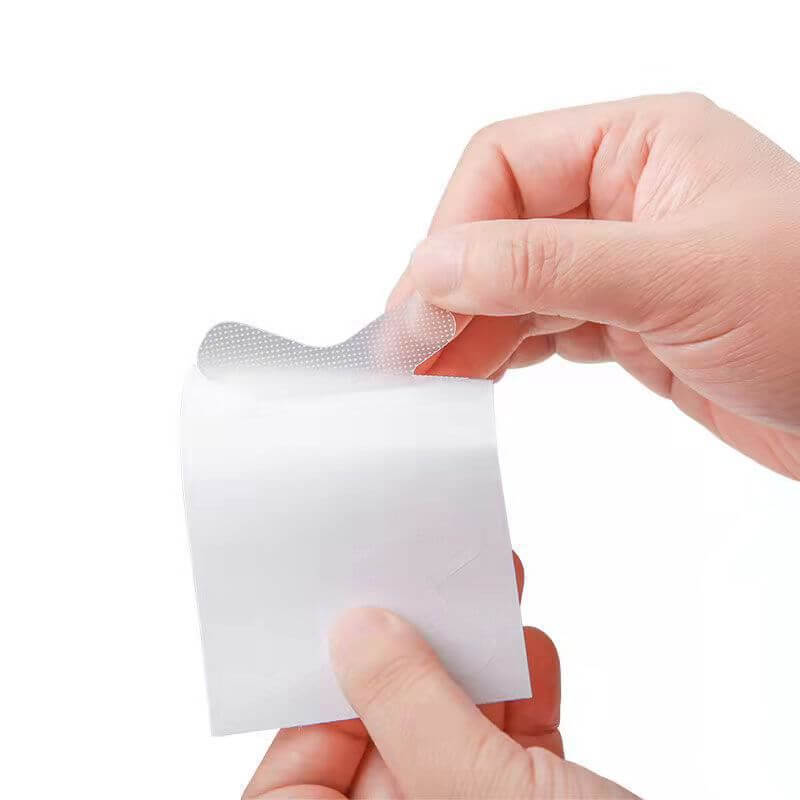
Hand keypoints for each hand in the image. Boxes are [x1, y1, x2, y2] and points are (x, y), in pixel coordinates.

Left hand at [244, 557, 636, 798]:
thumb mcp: (475, 797)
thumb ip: (410, 711)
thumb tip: (359, 632)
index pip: (300, 782)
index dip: (321, 701)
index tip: (356, 627)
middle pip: (384, 746)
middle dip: (414, 663)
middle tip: (427, 587)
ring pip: (455, 741)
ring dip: (477, 668)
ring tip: (487, 598)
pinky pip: (513, 755)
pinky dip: (525, 700)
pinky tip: (531, 654)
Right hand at [390, 93, 799, 478]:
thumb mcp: (676, 275)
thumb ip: (544, 263)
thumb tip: (432, 265)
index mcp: (642, 147)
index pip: (504, 165)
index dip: (451, 232)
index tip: (420, 307)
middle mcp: (626, 198)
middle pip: (499, 228)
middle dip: (451, 292)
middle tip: (410, 360)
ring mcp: (624, 263)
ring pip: (514, 284)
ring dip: (470, 328)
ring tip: (435, 382)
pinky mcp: (628, 323)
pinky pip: (542, 326)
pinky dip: (505, 351)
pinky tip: (480, 377)